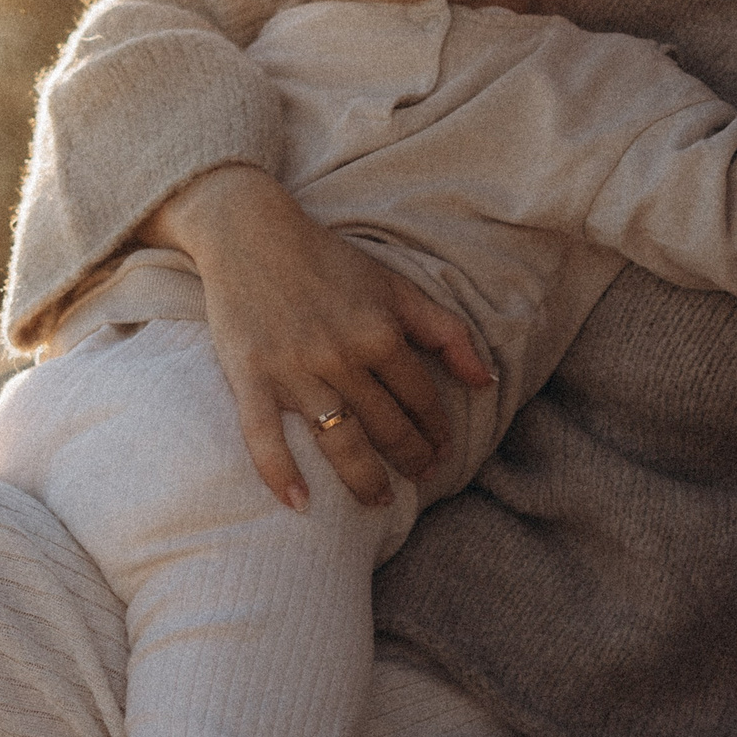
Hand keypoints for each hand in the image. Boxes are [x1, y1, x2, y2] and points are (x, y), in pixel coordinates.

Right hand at [144, 165, 495, 509]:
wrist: (251, 233)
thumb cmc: (329, 261)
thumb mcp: (395, 286)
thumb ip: (446, 331)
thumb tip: (486, 380)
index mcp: (380, 332)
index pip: (421, 397)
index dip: (437, 428)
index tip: (444, 448)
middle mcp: (342, 356)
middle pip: (387, 426)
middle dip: (411, 457)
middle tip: (421, 476)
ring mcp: (294, 370)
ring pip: (339, 441)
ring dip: (364, 479)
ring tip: (379, 502)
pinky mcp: (250, 377)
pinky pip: (263, 436)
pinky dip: (280, 472)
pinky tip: (299, 503)